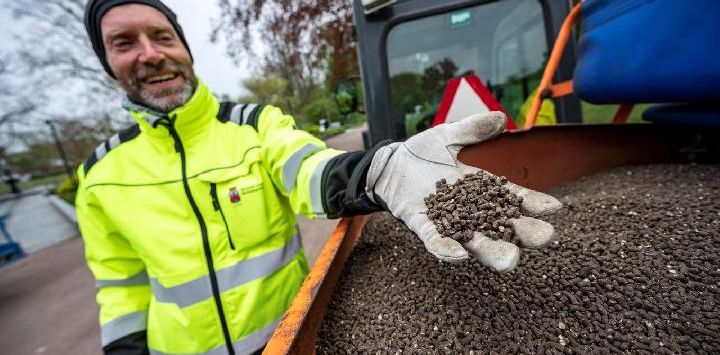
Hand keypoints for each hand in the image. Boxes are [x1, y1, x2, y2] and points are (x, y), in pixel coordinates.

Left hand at [366, 112, 561, 271]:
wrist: (389, 164)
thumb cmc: (422, 153)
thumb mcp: (448, 136)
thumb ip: (472, 130)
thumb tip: (500, 118)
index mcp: (482, 190)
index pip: (514, 199)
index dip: (534, 204)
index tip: (554, 208)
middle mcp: (471, 211)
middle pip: (502, 227)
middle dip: (523, 234)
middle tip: (544, 237)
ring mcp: (448, 222)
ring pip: (474, 242)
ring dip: (492, 251)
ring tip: (510, 260)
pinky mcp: (422, 226)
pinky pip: (435, 241)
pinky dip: (446, 249)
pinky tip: (459, 254)